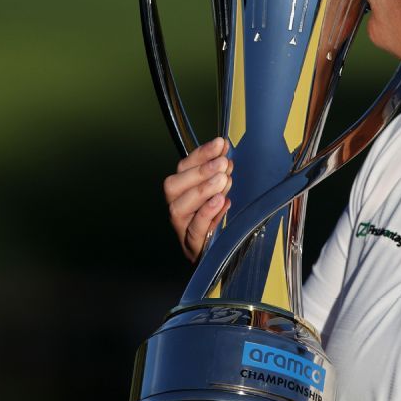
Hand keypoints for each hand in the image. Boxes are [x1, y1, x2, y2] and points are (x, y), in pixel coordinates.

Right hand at [163, 138, 233, 261]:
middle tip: (223, 163)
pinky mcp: (192, 245)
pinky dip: (207, 213)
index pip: (183, 167)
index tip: (221, 143)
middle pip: (174, 185)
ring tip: (223, 179)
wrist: (218, 257)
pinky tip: (221, 202)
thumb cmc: (218, 219)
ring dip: (202, 190)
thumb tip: (225, 148)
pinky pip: (195, 229)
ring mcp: (181, 227)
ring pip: (180, 207)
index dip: (201, 154)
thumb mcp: (220, 192)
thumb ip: (219, 173)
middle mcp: (176, 206)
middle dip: (200, 171)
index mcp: (181, 191)